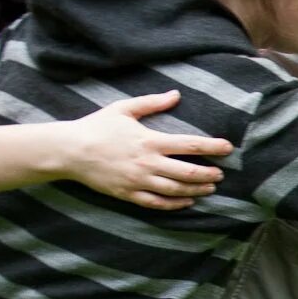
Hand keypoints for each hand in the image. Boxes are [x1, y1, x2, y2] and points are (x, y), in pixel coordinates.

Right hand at [66, 91, 230, 210]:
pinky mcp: (128, 194)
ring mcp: (138, 181)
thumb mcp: (124, 109)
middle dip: (208, 174)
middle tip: (221, 174)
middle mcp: (147, 163)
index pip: (189, 145)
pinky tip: (186, 201)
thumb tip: (176, 94)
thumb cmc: (97, 127)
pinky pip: (157, 203)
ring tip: (210, 188)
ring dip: (196, 190)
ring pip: (175, 190)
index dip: (212, 147)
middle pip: (187, 173)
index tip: (228, 147)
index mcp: (149, 141)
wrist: (69, 151)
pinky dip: (175, 204)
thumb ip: (152, 103)